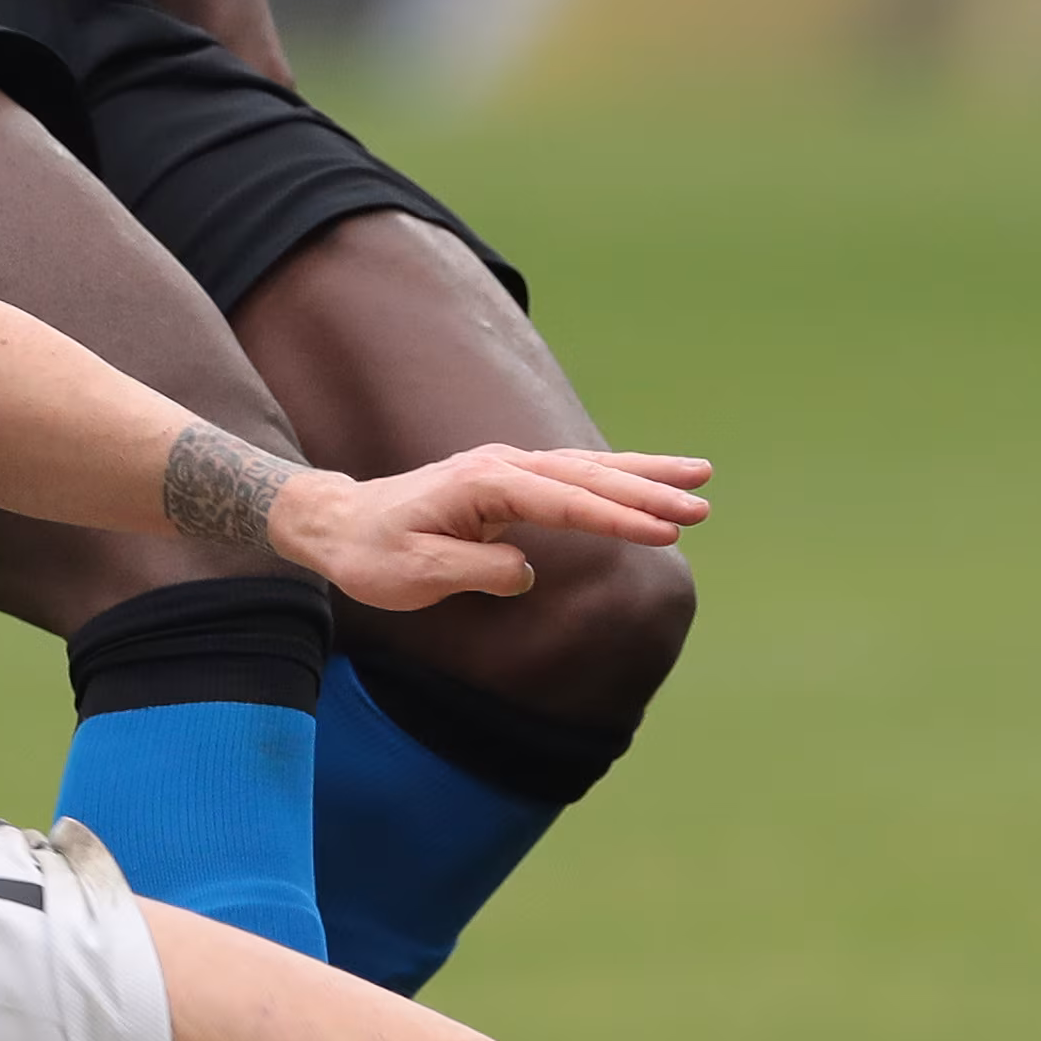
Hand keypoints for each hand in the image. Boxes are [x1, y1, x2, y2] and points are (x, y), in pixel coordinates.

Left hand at [267, 445, 709, 615]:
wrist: (337, 522)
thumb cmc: (371, 554)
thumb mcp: (415, 575)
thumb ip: (476, 572)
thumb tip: (525, 571)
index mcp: (482, 485)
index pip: (565, 501)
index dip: (617, 517)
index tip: (664, 531)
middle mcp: (500, 465)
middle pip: (587, 475)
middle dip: (648, 491)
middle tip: (703, 505)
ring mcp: (506, 466)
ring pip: (587, 466)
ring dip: (643, 474)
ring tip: (701, 476)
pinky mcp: (508, 478)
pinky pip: (572, 474)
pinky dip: (615, 475)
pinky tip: (648, 482)